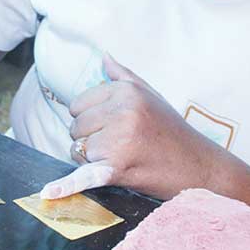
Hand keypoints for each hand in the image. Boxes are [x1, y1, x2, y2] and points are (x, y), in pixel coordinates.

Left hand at [40, 54, 223, 199]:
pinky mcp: (118, 167)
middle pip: (76, 128)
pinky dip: (66, 186)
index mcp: (126, 91)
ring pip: (78, 151)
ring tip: (122, 159)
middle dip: (90, 139)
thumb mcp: (152, 96)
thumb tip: (103, 57)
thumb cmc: (172, 131)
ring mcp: (120, 139)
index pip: (79, 104)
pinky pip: (83, 174)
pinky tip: (49, 193)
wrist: (200, 167)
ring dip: (92, 159)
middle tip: (120, 146)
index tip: (113, 128)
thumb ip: (124, 76)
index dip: (91, 120)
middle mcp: (122, 111)